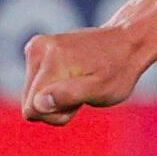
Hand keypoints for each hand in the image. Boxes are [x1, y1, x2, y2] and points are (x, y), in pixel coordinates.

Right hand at [22, 20, 156, 124]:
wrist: (127, 41)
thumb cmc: (119, 70)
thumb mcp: (103, 89)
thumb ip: (70, 96)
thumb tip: (38, 103)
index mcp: (51, 61)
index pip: (32, 110)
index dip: (57, 114)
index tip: (80, 100)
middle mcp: (37, 50)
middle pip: (29, 103)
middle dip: (56, 106)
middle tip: (83, 91)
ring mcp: (34, 47)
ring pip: (32, 95)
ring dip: (56, 96)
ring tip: (80, 82)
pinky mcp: (35, 49)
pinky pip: (35, 84)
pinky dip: (54, 86)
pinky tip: (74, 76)